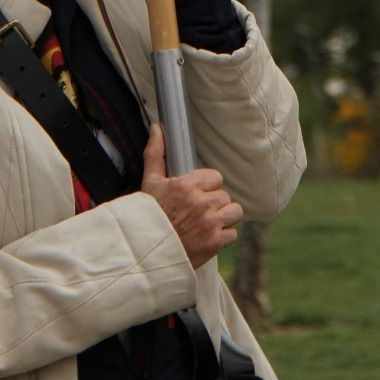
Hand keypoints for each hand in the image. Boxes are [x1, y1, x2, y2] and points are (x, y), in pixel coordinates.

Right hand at [140, 124, 242, 269]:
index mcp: (187, 186)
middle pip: (225, 196)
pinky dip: (223, 237)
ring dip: (224, 218)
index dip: (207, 186)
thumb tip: (157, 127)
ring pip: (234, 212)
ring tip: (209, 222)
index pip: (216, 177)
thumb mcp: (150, 182)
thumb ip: (156, 152)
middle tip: (200, 211)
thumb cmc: (148, 215)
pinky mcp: (214, 243)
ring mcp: (209, 224)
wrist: (145, 252)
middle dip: (214, 203)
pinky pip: (232, 234)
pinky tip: (209, 237)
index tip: (197, 194)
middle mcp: (200, 203)